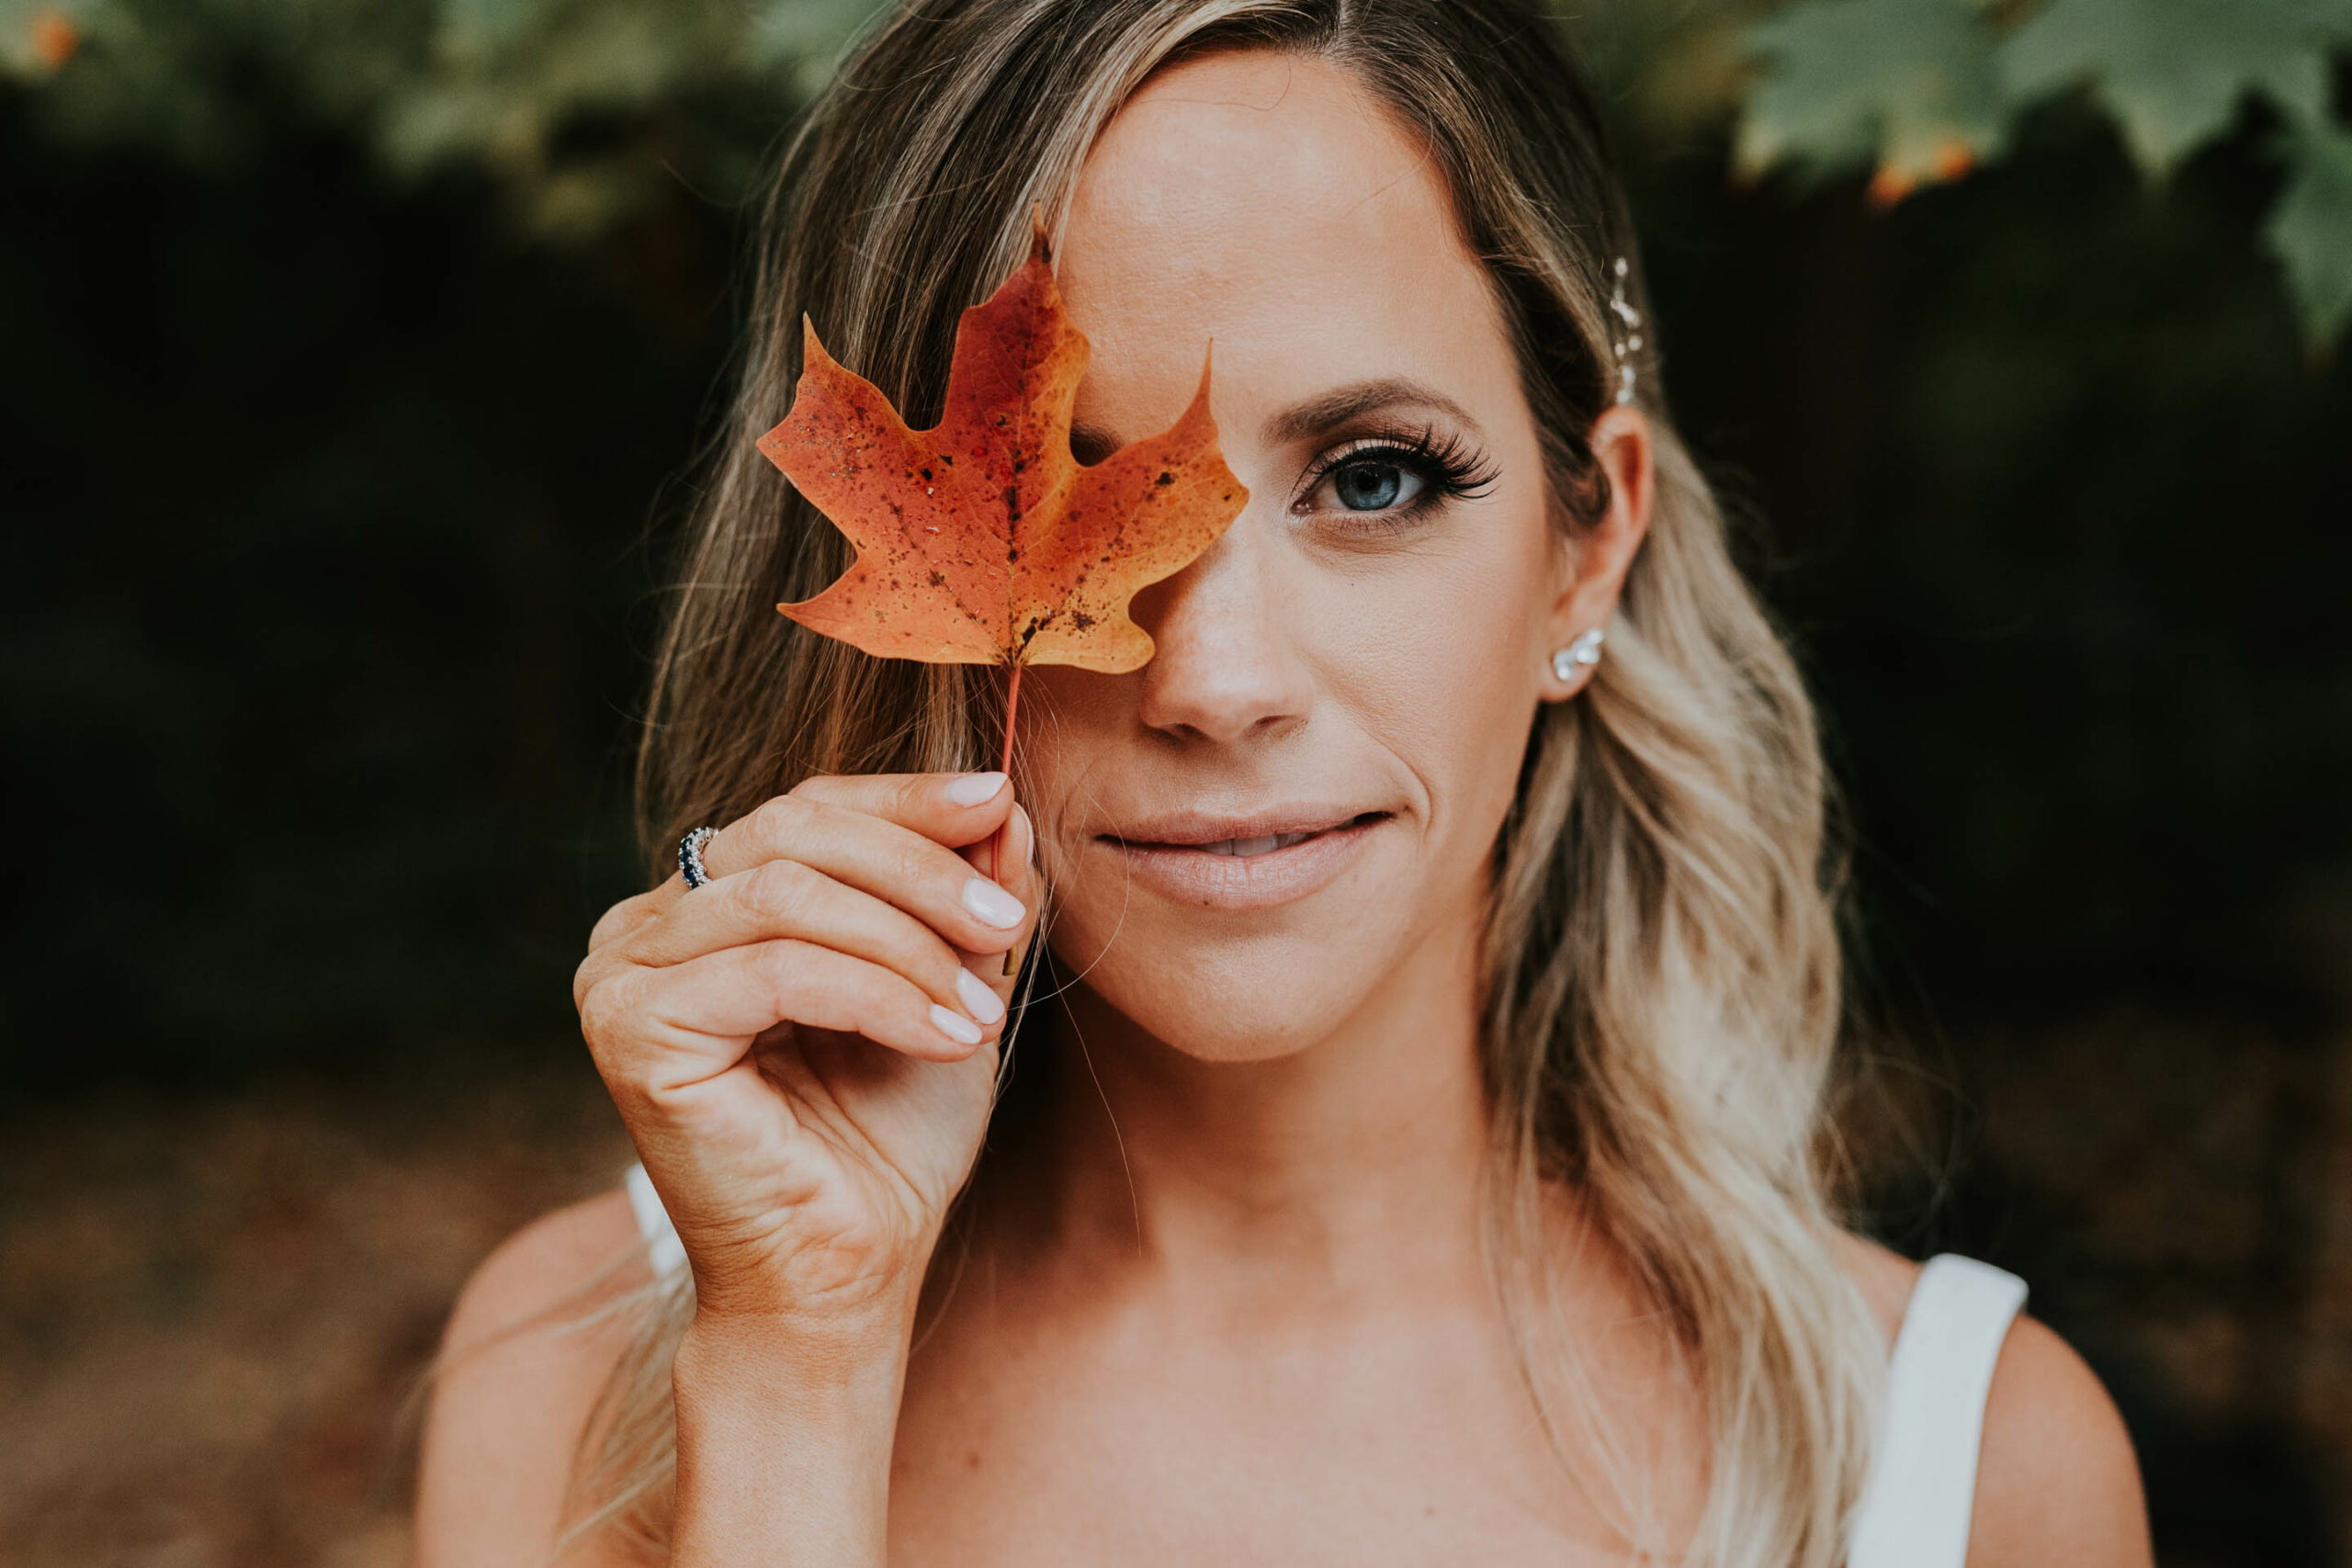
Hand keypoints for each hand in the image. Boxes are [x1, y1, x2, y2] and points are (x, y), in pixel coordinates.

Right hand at [573, 771, 1038, 1331]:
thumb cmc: (886, 1139)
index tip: (998, 802)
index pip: (806, 810)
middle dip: (920, 872)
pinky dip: (880, 996)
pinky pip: (777, 970)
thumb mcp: (946, 987)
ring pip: (790, 897)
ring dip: (910, 945)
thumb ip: (964, 893)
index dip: (906, 800)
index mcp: (706, 905)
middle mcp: (644, 927)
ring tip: (983, 1014)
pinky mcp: (630, 1029)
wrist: (843, 1277)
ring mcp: (622, 973)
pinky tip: (948, 1040)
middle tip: (1007, 931)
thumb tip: (999, 805)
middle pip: (795, 835)